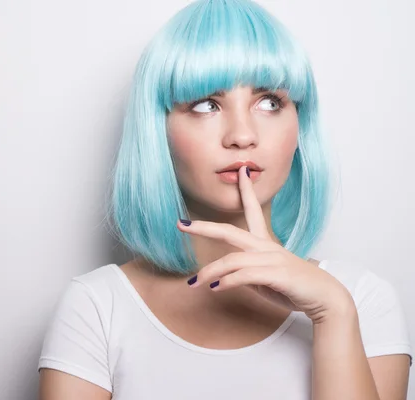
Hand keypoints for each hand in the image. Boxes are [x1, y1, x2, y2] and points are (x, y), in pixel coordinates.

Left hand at [179, 165, 353, 323]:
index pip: (254, 210)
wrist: (326, 299)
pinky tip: (216, 288)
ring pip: (231, 260)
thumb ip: (248, 272)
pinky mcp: (276, 274)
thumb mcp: (266, 278)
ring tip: (194, 283)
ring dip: (210, 272)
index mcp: (266, 243)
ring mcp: (272, 259)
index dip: (245, 190)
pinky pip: (244, 275)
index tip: (240, 172)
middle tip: (180, 224)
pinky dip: (227, 281)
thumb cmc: (296, 287)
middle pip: (230, 232)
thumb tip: (227, 276)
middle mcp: (267, 246)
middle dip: (204, 227)